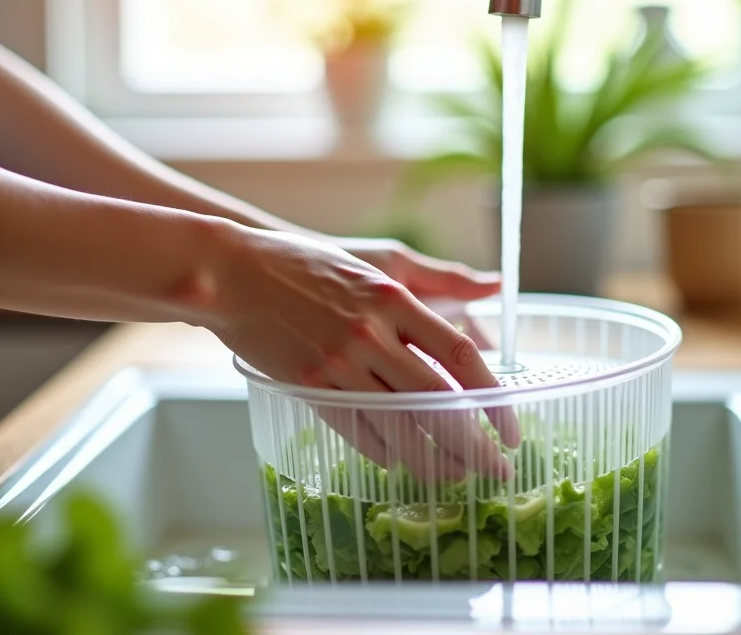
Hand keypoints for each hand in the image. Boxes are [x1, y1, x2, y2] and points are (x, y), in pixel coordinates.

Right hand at [194, 223, 518, 480]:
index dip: (493, 397)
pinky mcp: (305, 383)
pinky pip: (352, 426)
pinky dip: (380, 449)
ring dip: (431, 458)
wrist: (232, 273)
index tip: (509, 426)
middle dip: (474, 442)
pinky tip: (398, 462)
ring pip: (397, 423)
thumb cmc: (303, 264)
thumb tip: (487, 287)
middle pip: (436, 400)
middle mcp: (370, 333)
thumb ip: (427, 287)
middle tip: (496, 468)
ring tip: (454, 477)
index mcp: (393, 299)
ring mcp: (335, 362)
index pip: (461, 356)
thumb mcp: (372, 266)